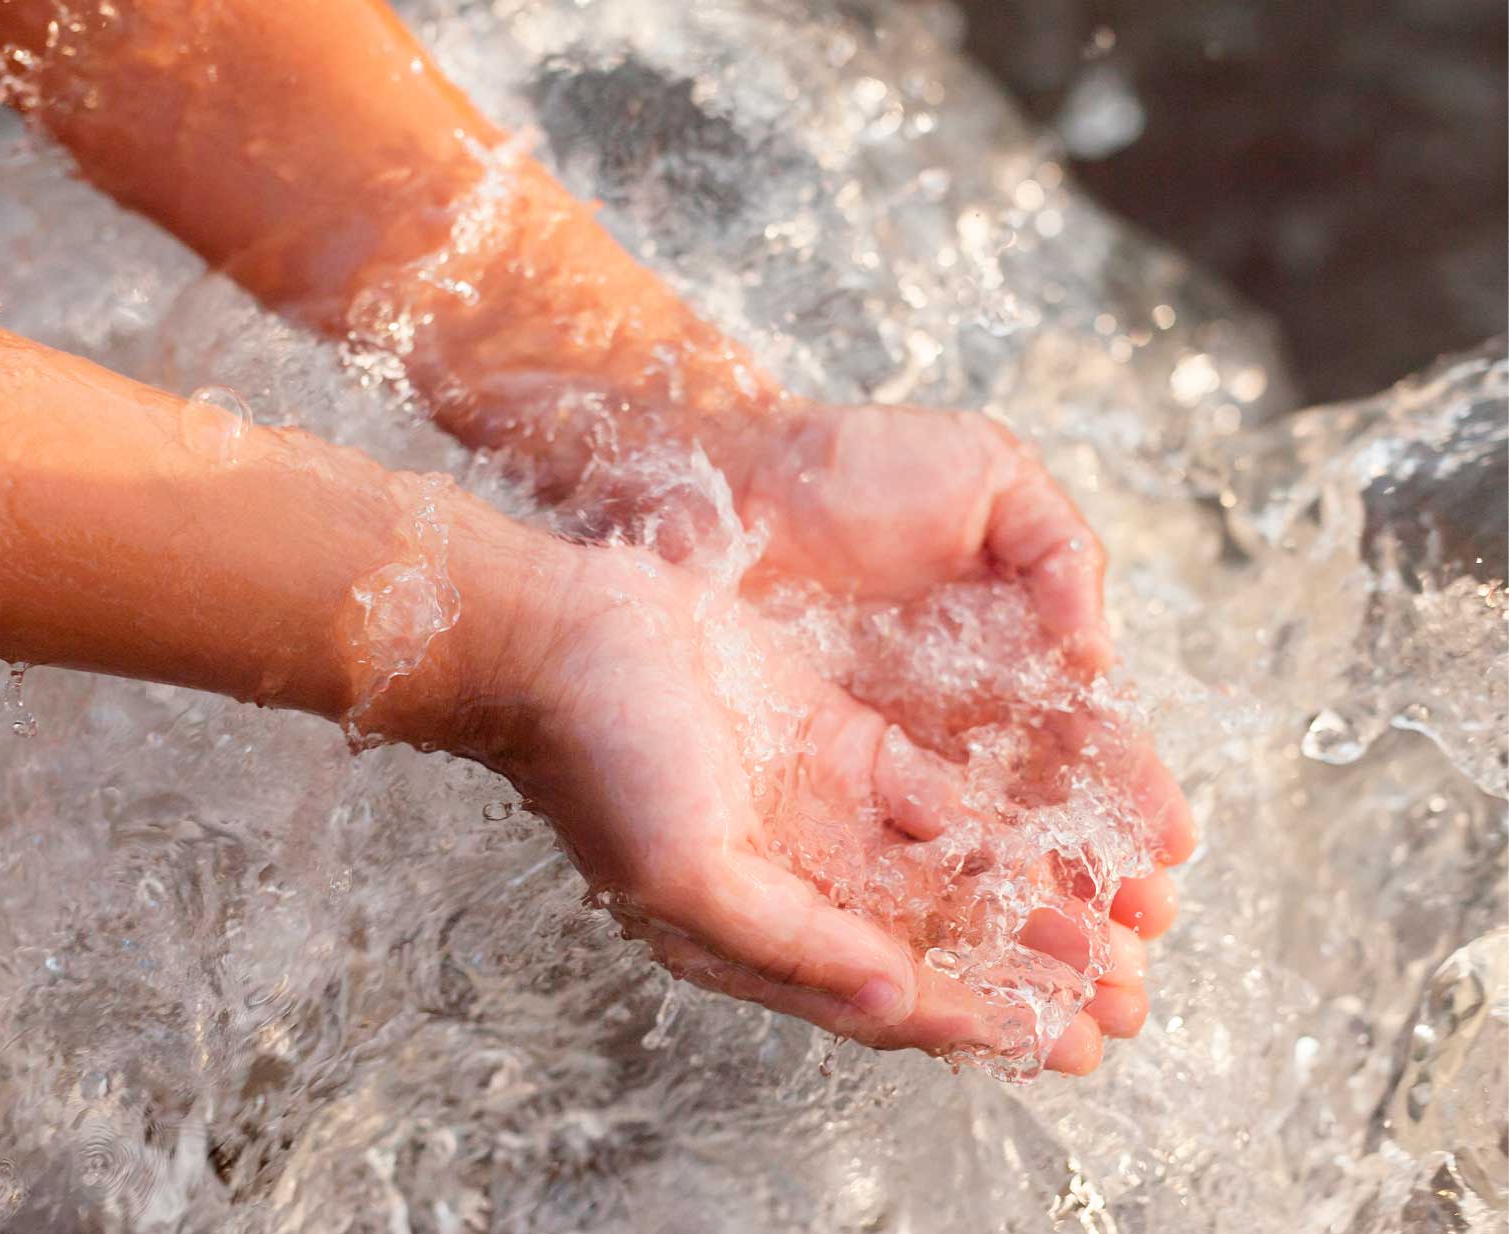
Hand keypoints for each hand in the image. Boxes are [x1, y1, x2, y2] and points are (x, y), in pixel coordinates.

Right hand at [417, 537, 1155, 1074]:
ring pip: (944, 870)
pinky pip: (930, 790)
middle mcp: (794, 879)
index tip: (1060, 1044)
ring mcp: (818, 806)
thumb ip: (791, 941)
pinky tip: (1055, 830)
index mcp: (752, 931)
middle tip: (1117, 996)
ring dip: (1025, 897)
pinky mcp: (835, 738)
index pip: (883, 996)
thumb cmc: (599, 758)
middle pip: (933, 942)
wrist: (561, 635)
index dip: (975, 1024)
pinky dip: (990, 816)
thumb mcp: (685, 870)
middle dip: (1023, 970)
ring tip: (1113, 920)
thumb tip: (893, 1000)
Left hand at [732, 404, 1196, 934]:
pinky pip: (888, 840)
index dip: (1130, 795)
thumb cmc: (856, 464)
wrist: (730, 477)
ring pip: (977, 844)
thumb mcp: (987, 476)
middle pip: (1045, 811)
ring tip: (1076, 972)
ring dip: (1031, 907)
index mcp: (1017, 647)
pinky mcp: (824, 766)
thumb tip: (1100, 651)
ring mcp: (894, 744)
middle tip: (1138, 944)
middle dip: (1096, 877)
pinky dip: (933, 890)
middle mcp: (965, 712)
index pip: (1089, 738)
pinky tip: (970, 938)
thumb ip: (1058, 550)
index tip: (1171, 849)